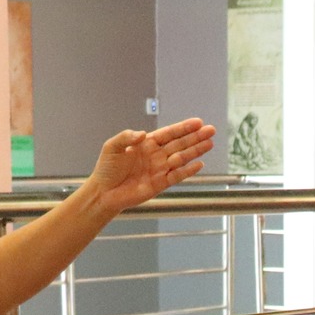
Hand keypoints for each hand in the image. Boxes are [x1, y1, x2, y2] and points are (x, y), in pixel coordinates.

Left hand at [83, 118, 217, 215]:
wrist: (104, 192)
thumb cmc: (106, 169)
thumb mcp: (112, 146)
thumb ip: (127, 137)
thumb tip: (143, 134)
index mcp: (146, 144)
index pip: (169, 133)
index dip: (183, 128)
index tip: (198, 122)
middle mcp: (156, 155)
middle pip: (180, 144)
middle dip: (196, 137)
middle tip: (211, 130)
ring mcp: (160, 169)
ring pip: (182, 158)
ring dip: (196, 151)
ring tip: (209, 144)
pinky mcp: (160, 184)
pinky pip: (177, 176)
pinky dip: (188, 171)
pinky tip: (199, 164)